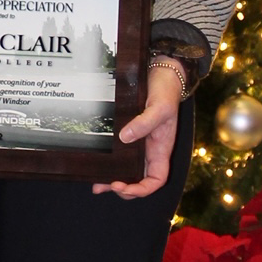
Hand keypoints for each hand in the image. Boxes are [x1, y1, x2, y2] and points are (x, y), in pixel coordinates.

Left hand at [93, 63, 184, 198]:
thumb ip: (144, 123)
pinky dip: (108, 162)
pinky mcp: (127, 133)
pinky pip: (118, 154)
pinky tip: (96, 164)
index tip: (125, 187)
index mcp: (161, 149)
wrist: (160, 72)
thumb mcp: (159, 107)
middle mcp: (149, 150)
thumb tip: (125, 138)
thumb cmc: (165, 91)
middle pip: (139, 180)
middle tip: (106, 185)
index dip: (142, 189)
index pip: (157, 179)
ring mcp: (138, 143)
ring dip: (112, 179)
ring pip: (127, 170)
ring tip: (96, 183)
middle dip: (123, 188)